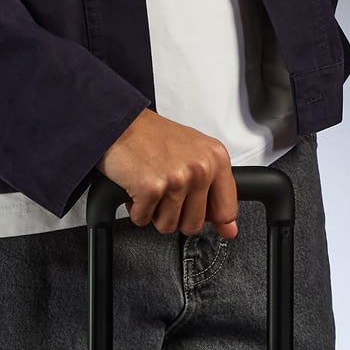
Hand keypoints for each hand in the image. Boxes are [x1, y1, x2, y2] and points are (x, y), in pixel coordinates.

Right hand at [100, 109, 238, 238]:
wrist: (119, 120)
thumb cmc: (153, 136)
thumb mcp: (195, 154)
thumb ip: (216, 191)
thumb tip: (230, 229)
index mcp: (216, 159)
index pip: (226, 211)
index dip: (210, 218)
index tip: (199, 211)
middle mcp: (200, 168)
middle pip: (194, 224)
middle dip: (176, 215)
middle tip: (166, 192)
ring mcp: (177, 179)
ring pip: (168, 225)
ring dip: (154, 212)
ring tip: (151, 187)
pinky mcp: (151, 188)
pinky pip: (143, 219)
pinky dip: (135, 209)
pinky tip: (136, 187)